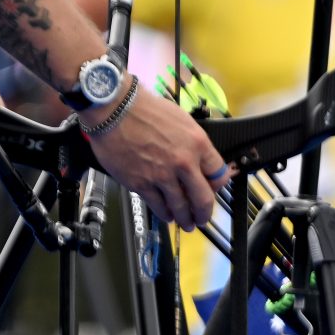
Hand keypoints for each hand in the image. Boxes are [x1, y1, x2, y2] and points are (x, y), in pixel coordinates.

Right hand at [87, 86, 227, 231]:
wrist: (116, 110)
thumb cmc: (147, 110)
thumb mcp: (184, 121)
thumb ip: (194, 144)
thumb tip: (201, 160)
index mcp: (198, 144)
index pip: (218, 173)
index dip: (218, 186)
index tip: (215, 190)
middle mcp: (183, 162)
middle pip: (203, 197)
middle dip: (204, 212)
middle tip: (203, 217)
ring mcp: (162, 176)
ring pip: (180, 206)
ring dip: (185, 218)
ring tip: (187, 224)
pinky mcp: (141, 184)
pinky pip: (158, 206)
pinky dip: (165, 214)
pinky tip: (168, 216)